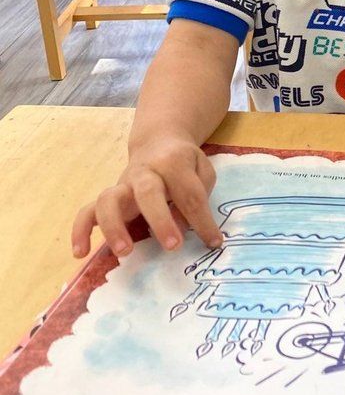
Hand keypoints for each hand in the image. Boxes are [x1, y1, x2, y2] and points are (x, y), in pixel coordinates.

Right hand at [71, 138, 222, 258]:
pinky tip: (81, 252)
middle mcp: (144, 172)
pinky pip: (87, 211)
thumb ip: (198, 194)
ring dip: (114, 226)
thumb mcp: (202, 170)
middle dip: (160, 220)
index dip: (203, 221)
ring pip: (109, 200)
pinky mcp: (108, 197)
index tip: (213, 242)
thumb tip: (183, 224)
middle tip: (173, 246)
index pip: (189, 194)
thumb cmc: (184, 163)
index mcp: (173, 162)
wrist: (159, 142)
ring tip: (124, 251)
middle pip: (148, 192)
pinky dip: (81, 231)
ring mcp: (122, 184)